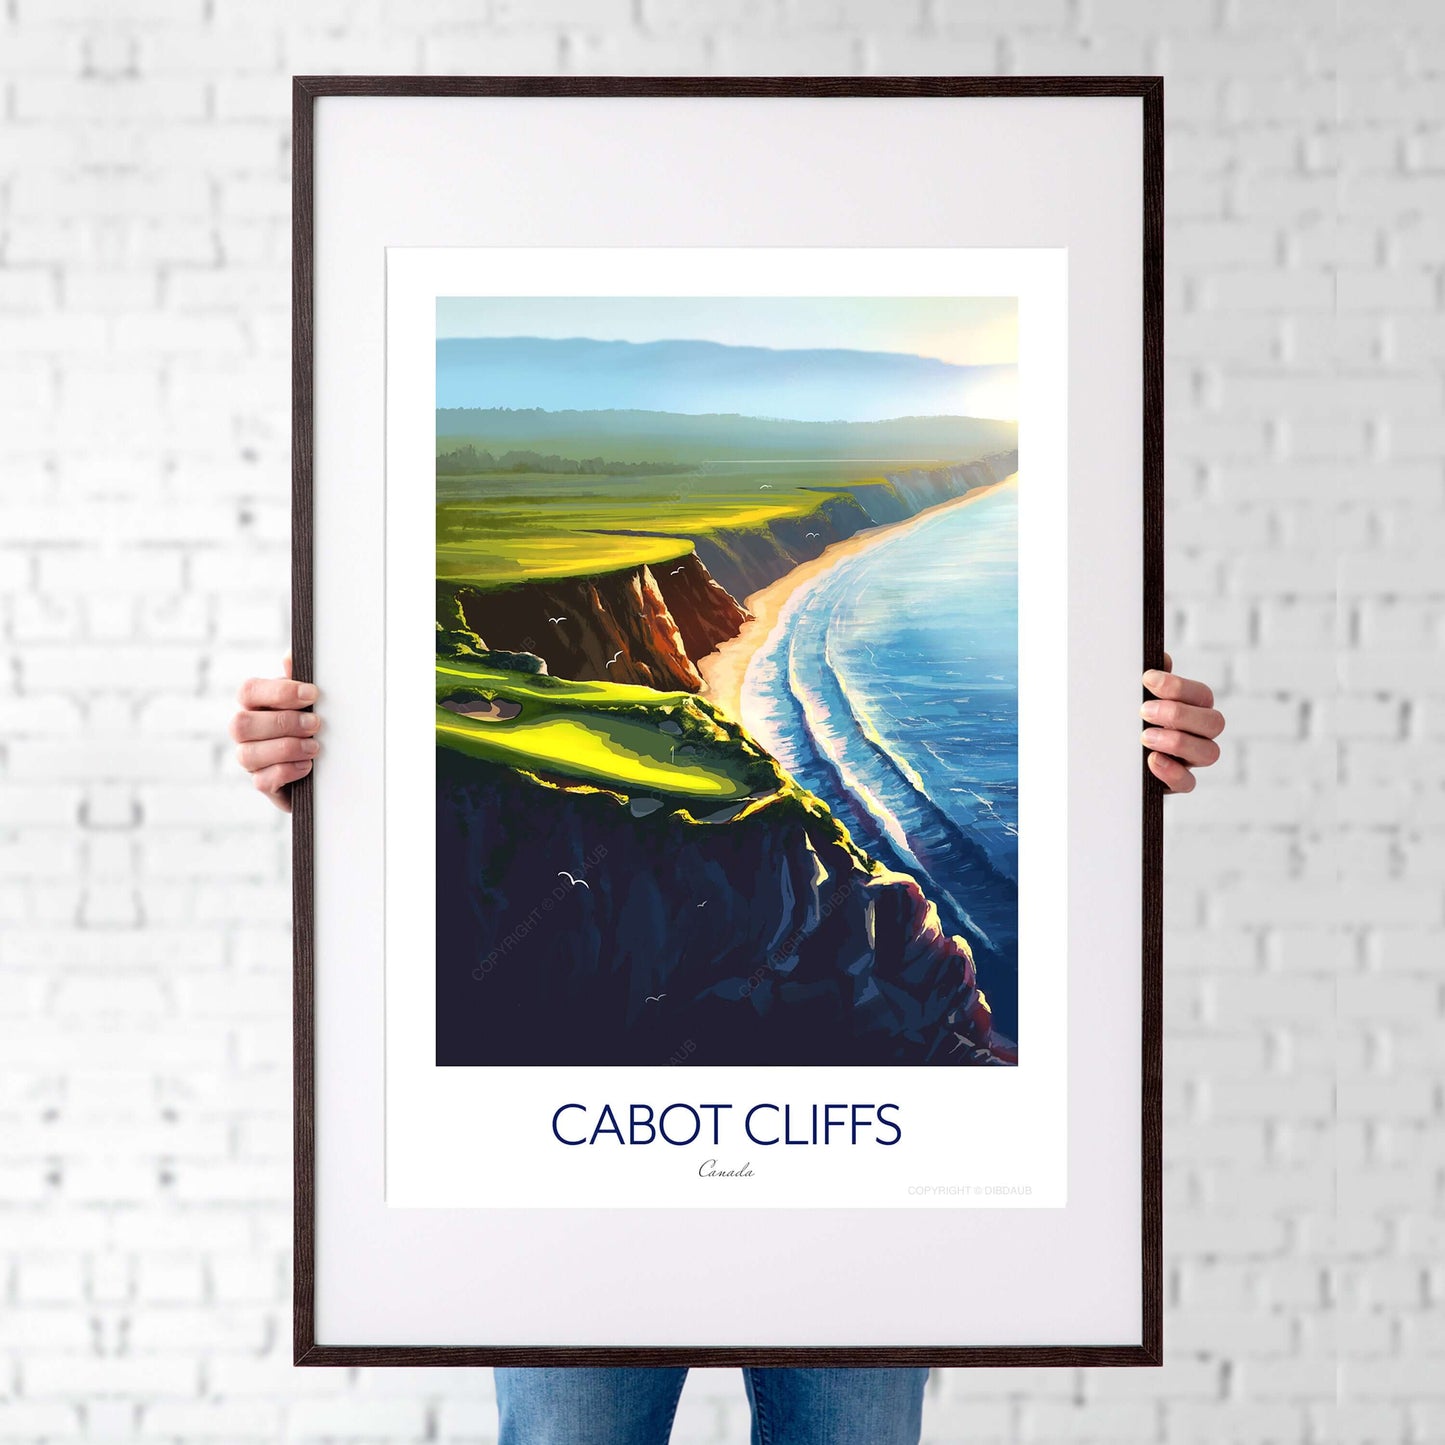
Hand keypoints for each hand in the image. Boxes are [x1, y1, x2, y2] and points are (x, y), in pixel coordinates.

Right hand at [231, 658, 319, 811]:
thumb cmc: (310, 724)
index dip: (279, 692)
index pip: (249, 691)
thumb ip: (298, 679)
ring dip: (286, 749)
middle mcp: (245, 731)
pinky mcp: (263, 783)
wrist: (324, 765)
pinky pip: (262, 781)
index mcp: (254, 704)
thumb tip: (289, 656)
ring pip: (247, 754)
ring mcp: (250, 759)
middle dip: (282, 723)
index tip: (312, 694)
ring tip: (314, 748)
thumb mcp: (308, 701)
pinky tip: (307, 766)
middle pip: (241, 724)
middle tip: (315, 724)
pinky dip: (287, 771)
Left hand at [1140, 653, 1223, 794]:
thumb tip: (1161, 658)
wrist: (1107, 754)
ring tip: (1145, 737)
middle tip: (1144, 710)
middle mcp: (1198, 734)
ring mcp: (1190, 760)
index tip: (1146, 679)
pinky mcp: (1177, 783)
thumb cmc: (1128, 718)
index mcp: (1192, 708)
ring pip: (1209, 753)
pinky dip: (1172, 772)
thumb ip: (1150, 680)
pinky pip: (1188, 784)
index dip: (1178, 686)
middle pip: (1214, 723)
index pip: (1201, 695)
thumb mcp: (1133, 696)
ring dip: (1178, 742)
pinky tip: (1151, 761)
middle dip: (1179, 714)